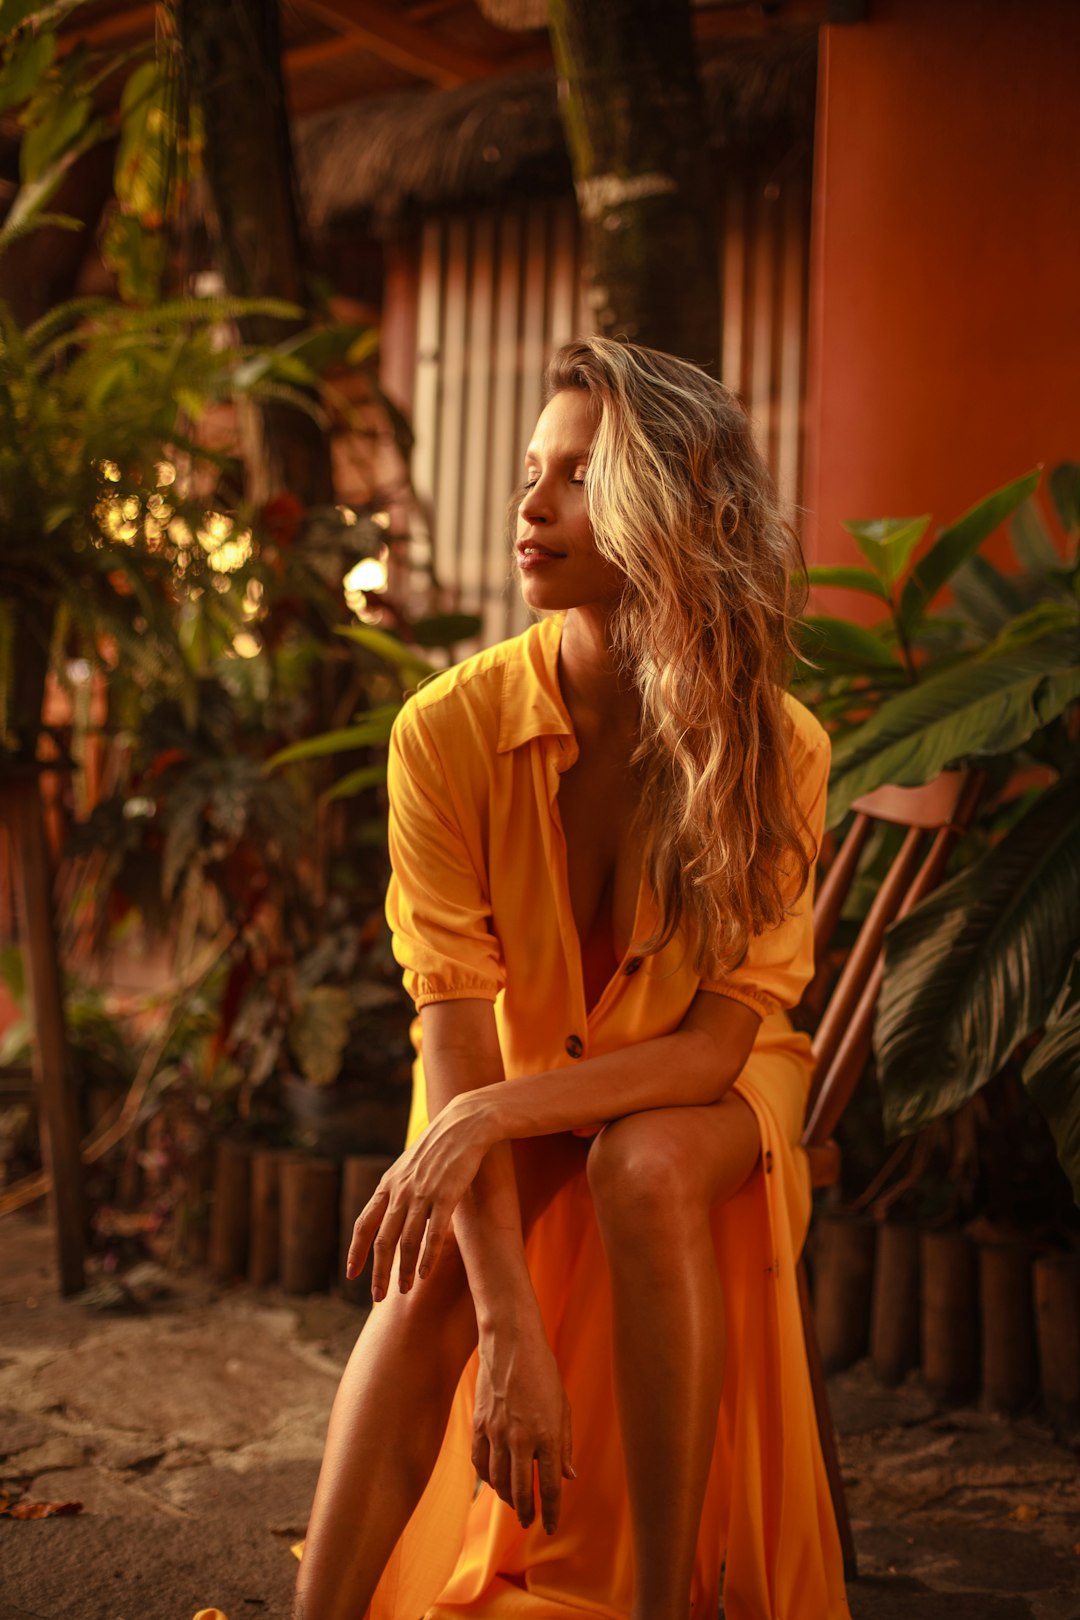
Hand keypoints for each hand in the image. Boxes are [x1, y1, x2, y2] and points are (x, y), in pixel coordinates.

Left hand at [345, 1093, 494, 1298]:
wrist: (463, 1124)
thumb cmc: (438, 1147)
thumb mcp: (408, 1167)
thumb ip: (397, 1191)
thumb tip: (390, 1216)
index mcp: (388, 1185)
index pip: (364, 1224)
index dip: (356, 1251)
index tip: (352, 1274)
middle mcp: (400, 1191)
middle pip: (383, 1240)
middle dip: (378, 1272)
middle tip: (377, 1297)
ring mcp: (422, 1194)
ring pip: (407, 1241)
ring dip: (403, 1270)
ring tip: (404, 1291)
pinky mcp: (446, 1195)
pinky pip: (433, 1233)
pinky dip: (427, 1256)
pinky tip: (424, 1274)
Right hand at [472, 1317, 574, 1534]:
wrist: (511, 1342)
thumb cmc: (543, 1371)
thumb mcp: (563, 1406)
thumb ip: (564, 1444)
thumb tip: (569, 1476)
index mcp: (547, 1435)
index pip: (550, 1487)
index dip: (550, 1513)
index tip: (549, 1527)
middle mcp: (521, 1439)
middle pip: (521, 1492)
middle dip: (526, 1512)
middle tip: (529, 1521)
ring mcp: (496, 1432)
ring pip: (498, 1481)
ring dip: (506, 1498)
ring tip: (513, 1503)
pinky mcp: (479, 1424)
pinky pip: (480, 1462)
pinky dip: (487, 1478)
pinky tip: (494, 1481)